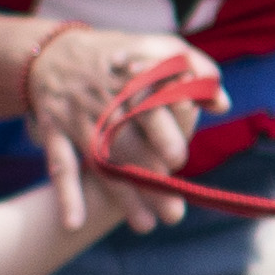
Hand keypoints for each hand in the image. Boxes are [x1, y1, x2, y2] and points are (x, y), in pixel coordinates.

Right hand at [18, 20, 191, 232]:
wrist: (52, 54)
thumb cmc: (123, 57)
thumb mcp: (160, 49)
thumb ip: (198, 71)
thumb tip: (222, 104)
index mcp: (135, 78)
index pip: (151, 106)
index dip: (164, 133)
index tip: (178, 161)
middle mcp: (104, 99)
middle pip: (128, 142)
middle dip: (149, 178)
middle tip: (173, 211)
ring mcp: (77, 117)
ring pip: (100, 161)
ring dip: (121, 196)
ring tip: (147, 226)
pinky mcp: (54, 132)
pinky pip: (59, 165)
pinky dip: (66, 194)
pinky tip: (75, 224)